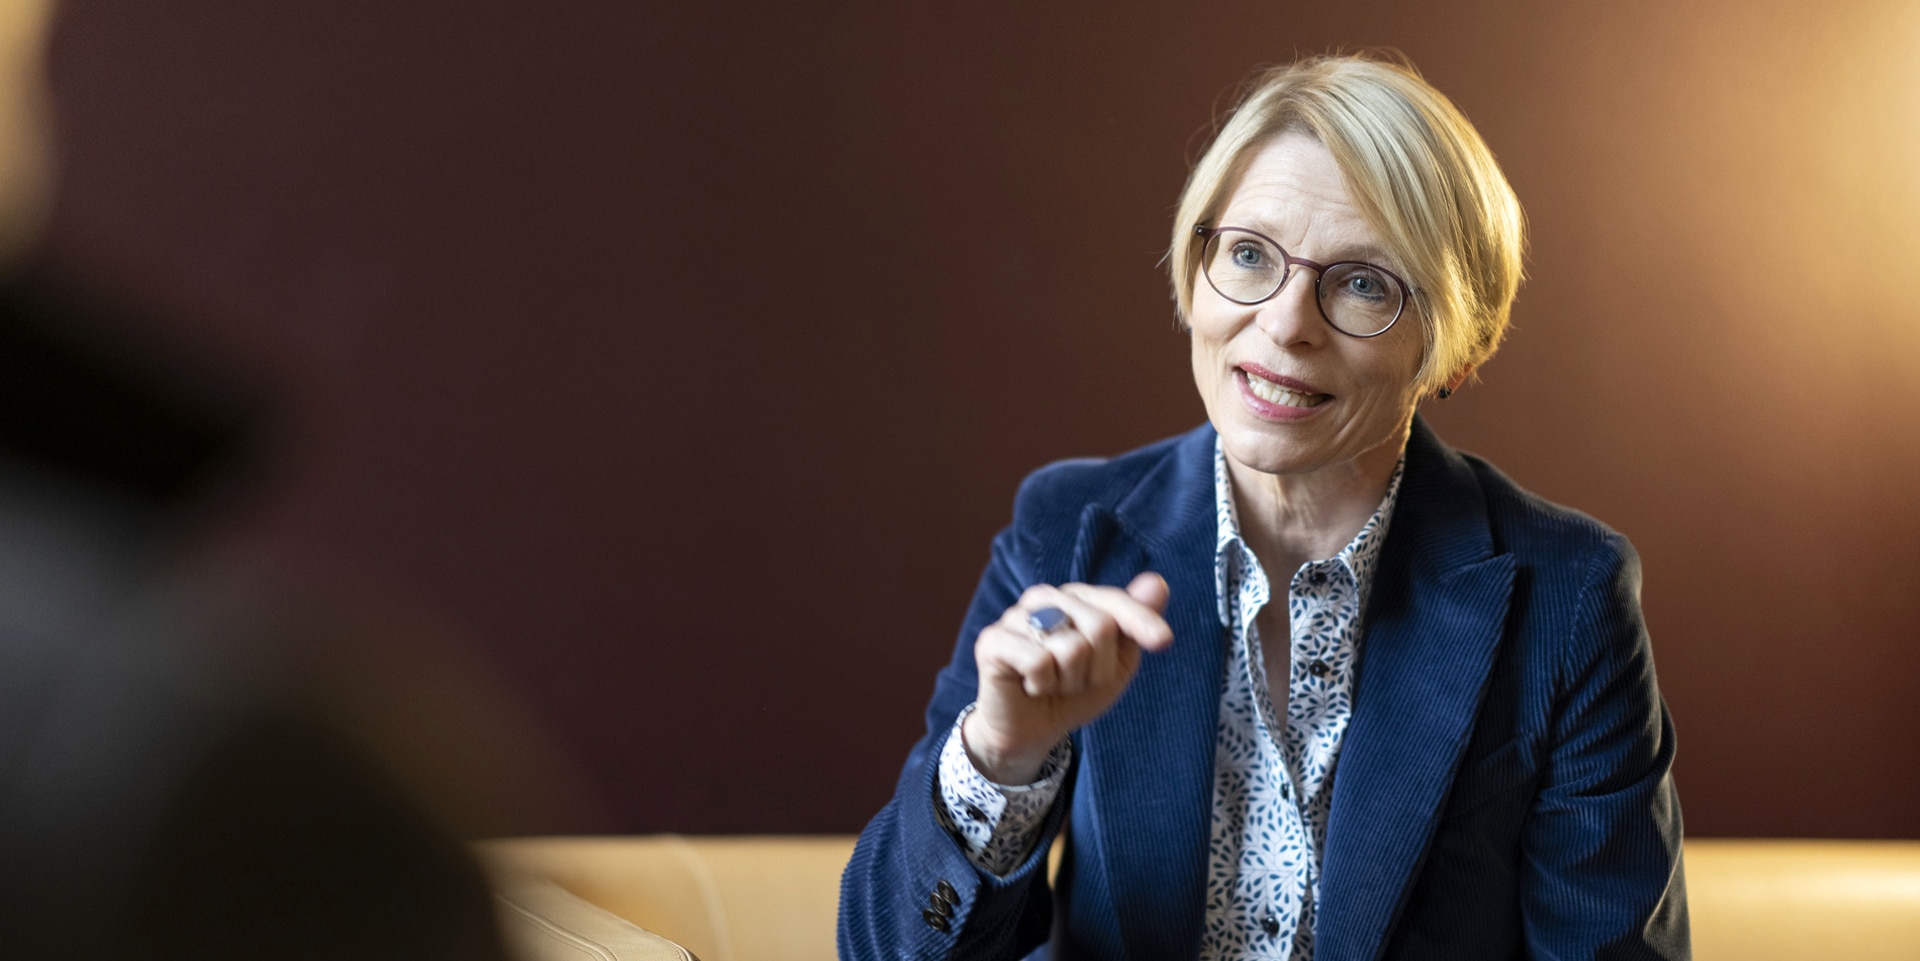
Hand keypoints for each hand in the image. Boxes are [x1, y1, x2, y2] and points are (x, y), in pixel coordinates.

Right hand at [963, 573, 1172, 783]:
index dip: (1141, 621)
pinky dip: (1042, 685)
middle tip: (1075, 682)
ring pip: (1071, 648)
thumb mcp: (1115, 664)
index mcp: (1075, 599)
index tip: (1164, 642)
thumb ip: (1134, 624)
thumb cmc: (1074, 692)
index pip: (1114, 601)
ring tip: (1052, 684)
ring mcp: (1015, 616)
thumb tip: (1157, 582)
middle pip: (1100, 627)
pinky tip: (1030, 686)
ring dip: (1069, 682)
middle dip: (1097, 670)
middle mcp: (1045, 598)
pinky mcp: (992, 640)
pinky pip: (1038, 661)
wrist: (1030, 731)